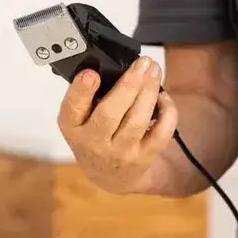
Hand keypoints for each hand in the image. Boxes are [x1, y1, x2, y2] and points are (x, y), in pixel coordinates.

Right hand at [57, 56, 178, 194]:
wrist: (109, 175)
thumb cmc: (94, 136)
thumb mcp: (79, 118)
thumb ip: (87, 95)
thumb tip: (110, 64)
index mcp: (73, 127)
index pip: (71, 109)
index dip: (81, 91)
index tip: (91, 74)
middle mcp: (94, 143)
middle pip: (110, 114)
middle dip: (129, 85)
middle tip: (142, 63)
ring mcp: (120, 152)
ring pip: (137, 121)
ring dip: (149, 92)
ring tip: (154, 71)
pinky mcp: (144, 157)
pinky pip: (161, 133)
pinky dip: (166, 111)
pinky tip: (162, 96)